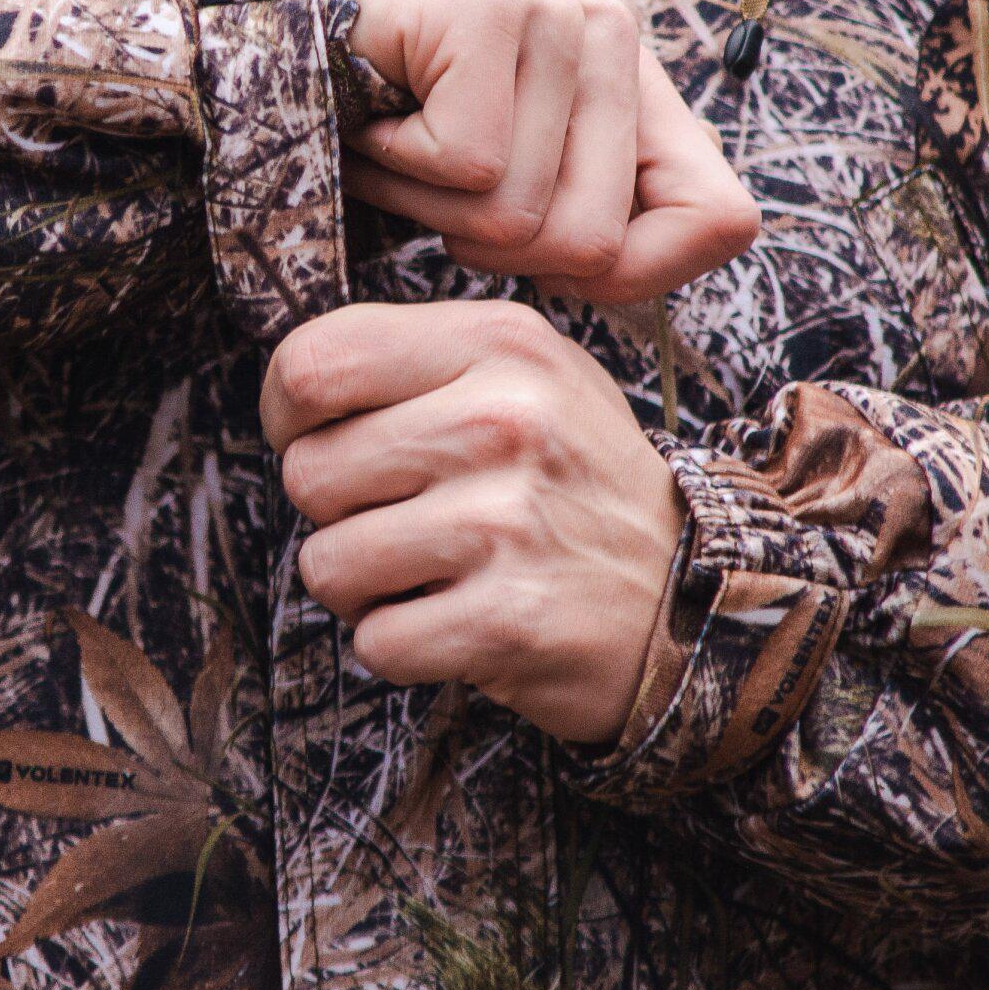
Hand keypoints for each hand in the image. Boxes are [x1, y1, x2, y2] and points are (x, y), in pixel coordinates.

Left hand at [263, 300, 679, 746]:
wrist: (697, 597)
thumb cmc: (575, 484)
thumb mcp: (524, 377)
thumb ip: (415, 359)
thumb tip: (292, 381)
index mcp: (499, 342)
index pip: (311, 364)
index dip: (291, 417)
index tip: (329, 441)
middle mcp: (505, 419)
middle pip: (307, 473)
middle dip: (337, 513)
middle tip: (410, 520)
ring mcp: (507, 520)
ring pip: (328, 564)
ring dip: (365, 589)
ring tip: (438, 573)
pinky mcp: (507, 617)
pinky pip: (376, 641)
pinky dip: (404, 647)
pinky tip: (460, 621)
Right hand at [344, 0, 758, 306]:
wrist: (271, 46)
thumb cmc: (394, 136)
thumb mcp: (508, 205)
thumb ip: (592, 236)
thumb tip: (618, 267)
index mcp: (640, 91)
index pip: (721, 218)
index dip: (634, 277)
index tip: (544, 257)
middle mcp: (613, 39)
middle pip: (594, 242)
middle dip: (492, 247)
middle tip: (439, 183)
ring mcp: (555, 15)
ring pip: (519, 211)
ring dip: (429, 207)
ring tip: (402, 147)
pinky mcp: (488, 5)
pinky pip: (466, 162)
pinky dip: (397, 168)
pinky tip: (377, 120)